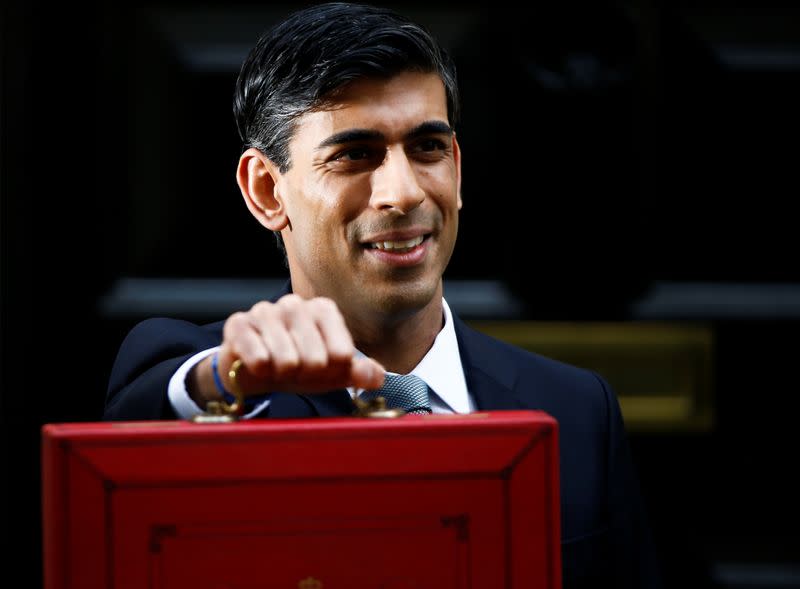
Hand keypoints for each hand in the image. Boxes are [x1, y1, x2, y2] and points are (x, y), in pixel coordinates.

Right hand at [210, 294, 383, 398]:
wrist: (254, 370)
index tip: (322, 369)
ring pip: (287, 360)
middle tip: (296, 370)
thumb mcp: (333, 373)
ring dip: (283, 374)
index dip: (332, 372)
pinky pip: (258, 357)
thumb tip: (377, 377)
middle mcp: (295, 304)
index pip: (342, 354)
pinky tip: (258, 365)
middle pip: (316, 360)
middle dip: (306, 375)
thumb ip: (360, 373)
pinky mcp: (238, 324)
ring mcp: (265, 311)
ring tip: (277, 367)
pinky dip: (261, 371)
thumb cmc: (299, 366)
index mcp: (323, 310)